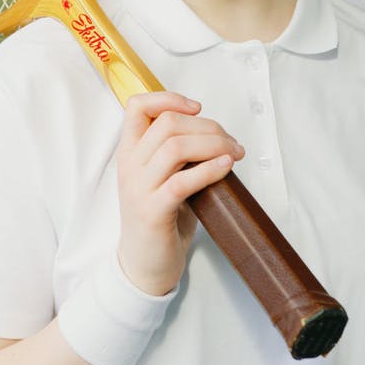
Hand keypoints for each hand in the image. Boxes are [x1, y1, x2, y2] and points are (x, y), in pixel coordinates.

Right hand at [116, 91, 244, 296]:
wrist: (143, 266)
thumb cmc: (160, 218)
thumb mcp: (162, 177)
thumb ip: (177, 153)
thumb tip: (215, 134)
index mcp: (129, 152)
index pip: (136, 107)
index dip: (168, 98)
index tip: (196, 108)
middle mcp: (129, 165)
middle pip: (167, 123)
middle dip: (207, 126)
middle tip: (232, 141)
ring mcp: (138, 188)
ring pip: (175, 146)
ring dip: (214, 144)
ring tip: (235, 153)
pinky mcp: (153, 211)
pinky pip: (183, 181)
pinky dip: (210, 168)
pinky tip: (227, 166)